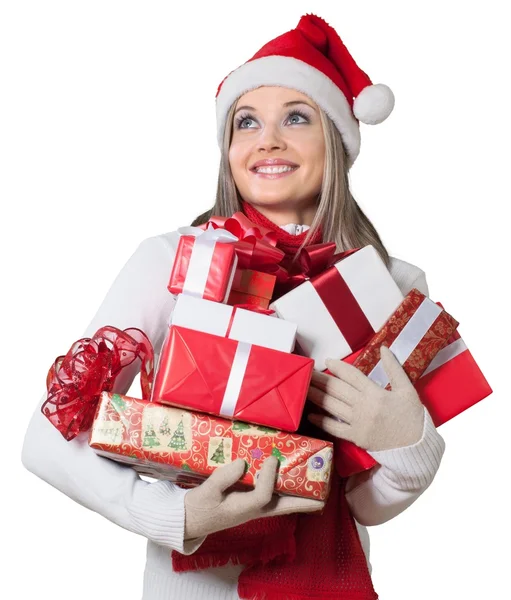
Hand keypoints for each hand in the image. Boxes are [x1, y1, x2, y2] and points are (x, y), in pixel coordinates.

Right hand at [184, 456, 324, 539]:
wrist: (190, 519)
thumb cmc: (199, 506)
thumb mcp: (206, 491)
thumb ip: (223, 478)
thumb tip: (243, 463)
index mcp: (242, 509)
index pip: (263, 496)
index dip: (269, 477)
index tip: (271, 459)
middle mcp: (254, 510)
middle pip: (285, 507)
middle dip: (304, 501)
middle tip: (324, 495)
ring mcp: (254, 508)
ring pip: (282, 503)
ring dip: (298, 495)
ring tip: (314, 486)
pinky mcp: (251, 502)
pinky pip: (273, 497)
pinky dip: (284, 489)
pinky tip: (291, 480)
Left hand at [307, 346, 424, 451]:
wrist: (416, 448)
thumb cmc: (413, 417)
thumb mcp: (407, 390)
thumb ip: (394, 369)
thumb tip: (384, 349)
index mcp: (375, 393)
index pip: (352, 375)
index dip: (338, 367)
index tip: (327, 361)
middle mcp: (363, 407)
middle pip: (337, 389)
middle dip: (320, 379)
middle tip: (306, 372)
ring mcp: (358, 423)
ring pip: (332, 406)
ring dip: (316, 396)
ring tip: (304, 388)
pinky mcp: (355, 438)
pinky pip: (335, 428)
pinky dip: (322, 421)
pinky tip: (311, 415)